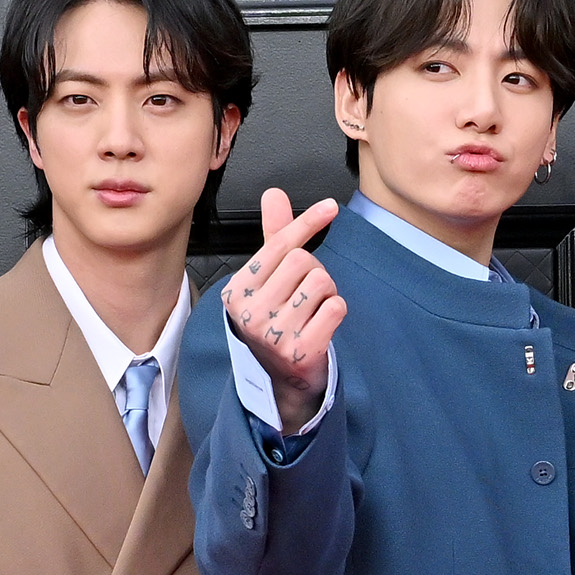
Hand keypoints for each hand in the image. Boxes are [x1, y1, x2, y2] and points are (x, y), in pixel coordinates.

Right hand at [222, 187, 346, 432]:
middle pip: (303, 261)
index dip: (307, 223)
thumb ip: (274, 236)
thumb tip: (274, 194)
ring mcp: (273, 334)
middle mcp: (249, 313)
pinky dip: (336, 310)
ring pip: (321, 281)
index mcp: (237, 290)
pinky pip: (335, 307)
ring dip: (327, 292)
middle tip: (306, 293)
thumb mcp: (269, 279)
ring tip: (313, 309)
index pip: (279, 245)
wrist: (283, 379)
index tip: (330, 207)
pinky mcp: (299, 351)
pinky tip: (322, 324)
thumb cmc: (277, 322)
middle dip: (315, 271)